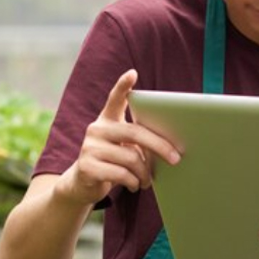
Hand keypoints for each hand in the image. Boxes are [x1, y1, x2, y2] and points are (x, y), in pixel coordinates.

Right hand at [56, 70, 181, 204]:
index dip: (123, 86)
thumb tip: (168, 151)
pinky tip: (134, 185)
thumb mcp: (123, 148)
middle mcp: (96, 130)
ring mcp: (89, 147)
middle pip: (134, 132)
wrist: (82, 185)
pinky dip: (133, 182)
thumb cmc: (111, 163)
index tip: (133, 73)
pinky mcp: (86, 167)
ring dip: (145, 173)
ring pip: (131, 157)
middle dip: (159, 146)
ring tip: (147, 180)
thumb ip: (138, 142)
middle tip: (176, 158)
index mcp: (107, 120)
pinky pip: (121, 174)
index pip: (115, 99)